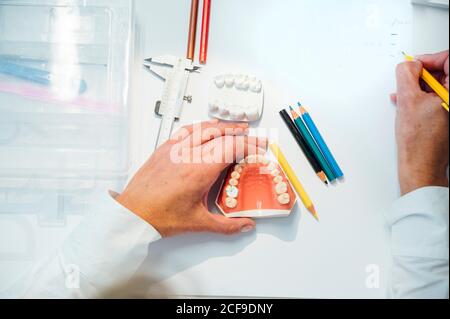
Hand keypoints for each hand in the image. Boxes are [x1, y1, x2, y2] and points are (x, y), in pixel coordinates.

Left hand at [116, 120, 267, 236]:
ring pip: (205, 128)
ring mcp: (175, 148)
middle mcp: (188, 154)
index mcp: (199, 170)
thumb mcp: (198, 223)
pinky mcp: (164, 148)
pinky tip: (208, 128)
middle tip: (254, 138)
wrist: (132, 213)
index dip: (250, 145)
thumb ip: (227, 225)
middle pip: (222, 135)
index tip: (259, 148)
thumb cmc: (159, 215)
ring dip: (224, 126)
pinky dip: (202, 126)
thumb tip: (244, 225)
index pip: (232, 147)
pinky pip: (187, 130)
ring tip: (237, 128)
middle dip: (242, 135)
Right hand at [392, 51, 448, 195]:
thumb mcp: (407, 99)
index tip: (415, 64)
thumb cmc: (419, 141)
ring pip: (438, 87)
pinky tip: (408, 103)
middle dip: (423, 75)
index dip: (430, 59)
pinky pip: (436, 99)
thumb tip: (409, 64)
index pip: (449, 60)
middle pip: (444, 73)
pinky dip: (422, 98)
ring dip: (419, 87)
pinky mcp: (447, 116)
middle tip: (408, 80)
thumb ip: (406, 74)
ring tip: (404, 95)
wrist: (421, 165)